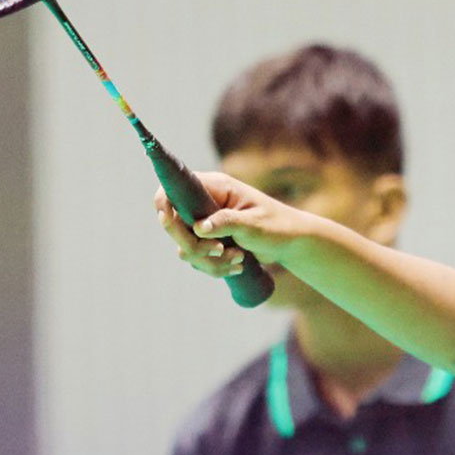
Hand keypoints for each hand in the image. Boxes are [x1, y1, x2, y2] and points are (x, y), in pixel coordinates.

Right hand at [155, 172, 313, 276]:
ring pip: (186, 247)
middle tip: (219, 250)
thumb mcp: (253, 224)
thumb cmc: (277, 226)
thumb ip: (226, 222)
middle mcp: (205, 203)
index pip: (173, 189)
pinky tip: (237, 265)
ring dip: (209, 260)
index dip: (163, 203)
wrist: (291, 242)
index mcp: (214, 187)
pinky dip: (214, 267)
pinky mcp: (209, 241)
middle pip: (174, 225)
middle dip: (194, 245)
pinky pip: (198, 259)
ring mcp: (205, 223)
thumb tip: (198, 228)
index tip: (167, 219)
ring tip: (238, 258)